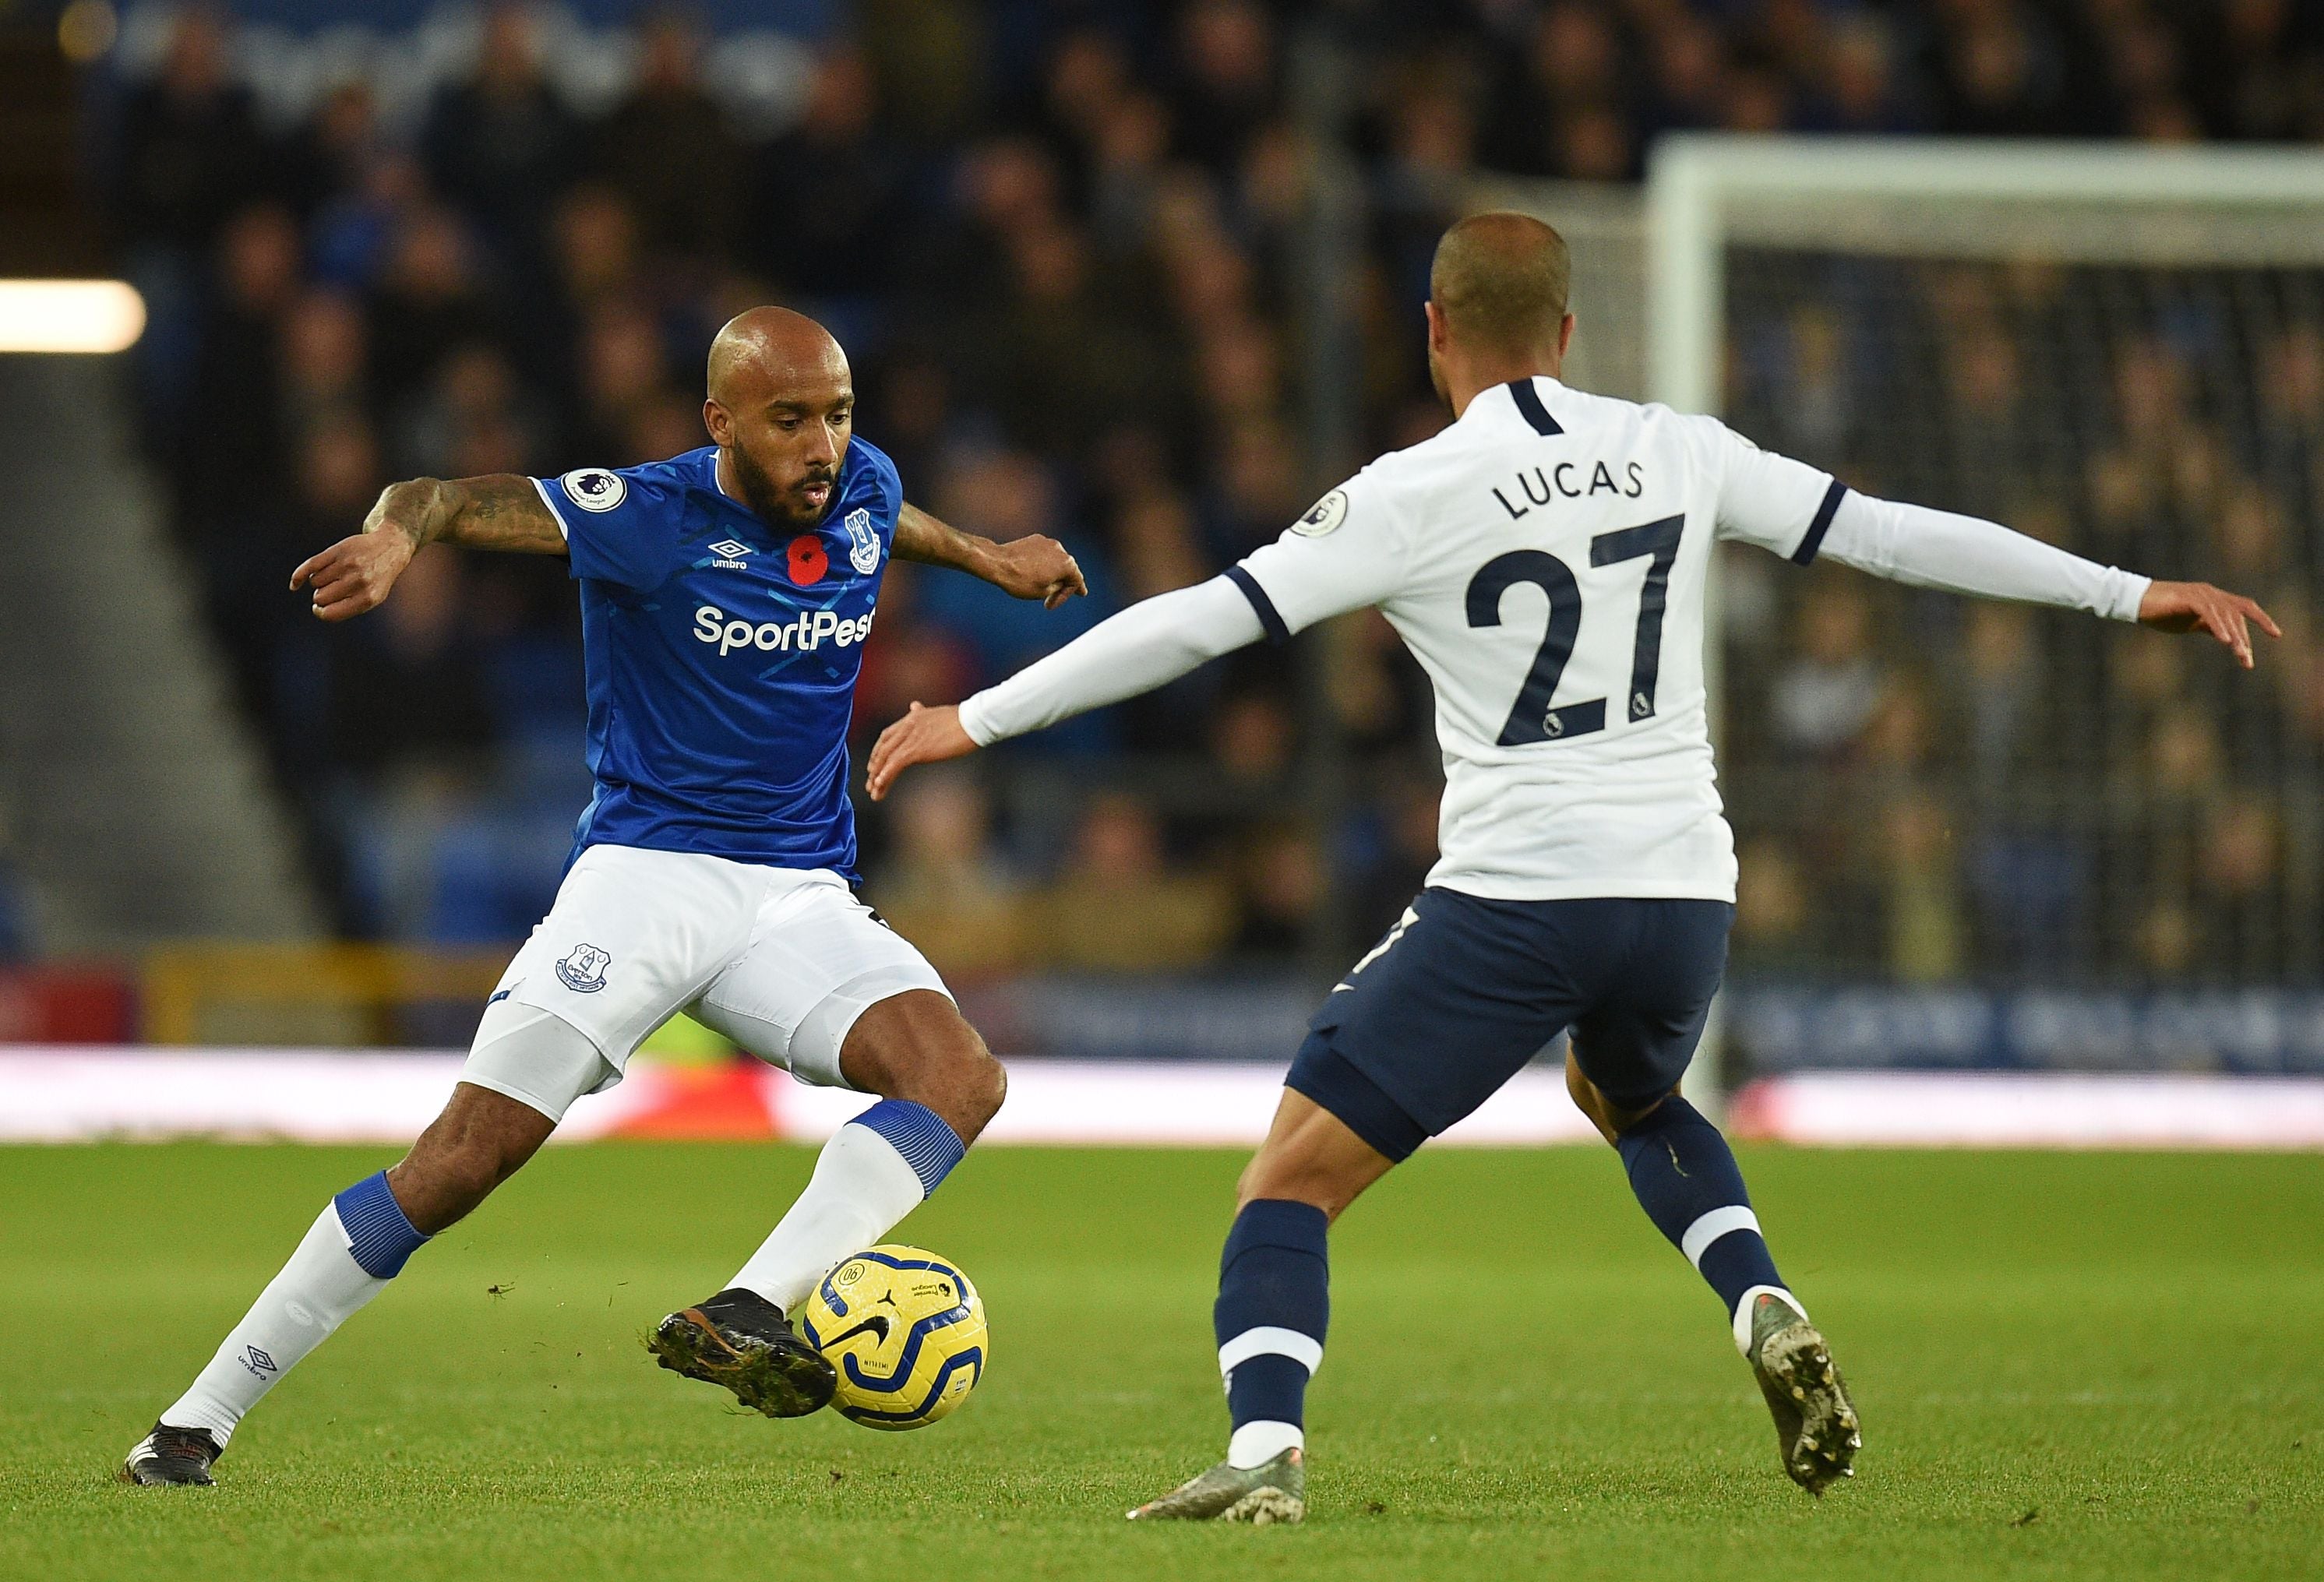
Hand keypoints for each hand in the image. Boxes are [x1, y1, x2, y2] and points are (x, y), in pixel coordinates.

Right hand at [290, 522, 417, 620]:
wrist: (390, 547)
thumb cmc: (377, 577)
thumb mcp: (372, 597)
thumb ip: (348, 607)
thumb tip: (318, 610)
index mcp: (368, 598)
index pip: (331, 613)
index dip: (321, 612)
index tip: (319, 609)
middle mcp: (358, 581)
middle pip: (320, 597)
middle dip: (322, 595)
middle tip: (335, 588)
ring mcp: (348, 564)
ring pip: (315, 581)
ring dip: (320, 581)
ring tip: (335, 576)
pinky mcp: (339, 550)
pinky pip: (310, 566)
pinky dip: (299, 575)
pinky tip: (295, 584)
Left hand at [866, 702, 977, 800]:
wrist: (973, 721)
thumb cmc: (962, 719)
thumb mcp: (936, 713)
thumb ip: (922, 712)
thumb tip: (913, 705)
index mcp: (911, 717)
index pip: (887, 735)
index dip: (878, 750)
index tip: (874, 764)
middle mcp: (907, 725)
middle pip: (883, 748)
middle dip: (875, 766)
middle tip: (870, 782)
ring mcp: (911, 737)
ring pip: (887, 758)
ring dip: (878, 777)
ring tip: (874, 792)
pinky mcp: (917, 749)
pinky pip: (895, 764)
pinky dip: (886, 775)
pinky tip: (881, 786)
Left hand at [984, 535, 1086, 608]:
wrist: (997, 563)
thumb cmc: (1020, 581)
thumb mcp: (1044, 592)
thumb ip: (1059, 587)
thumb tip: (1062, 582)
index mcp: (1067, 564)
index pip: (1075, 582)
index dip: (1066, 596)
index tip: (1051, 606)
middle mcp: (1060, 549)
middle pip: (1067, 569)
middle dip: (1062, 585)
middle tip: (1057, 597)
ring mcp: (1047, 542)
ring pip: (1055, 561)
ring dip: (1051, 573)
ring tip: (1042, 586)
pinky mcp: (1035, 539)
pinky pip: (1043, 554)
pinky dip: (1042, 564)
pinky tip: (1033, 573)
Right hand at [2137, 580, 2280, 668]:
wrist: (2134, 601)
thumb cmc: (2160, 612)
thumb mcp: (2190, 623)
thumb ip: (2210, 626)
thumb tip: (2228, 637)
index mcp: (2214, 598)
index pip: (2244, 607)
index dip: (2262, 620)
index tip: (2276, 634)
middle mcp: (2211, 593)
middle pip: (2238, 614)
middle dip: (2245, 638)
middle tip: (2247, 661)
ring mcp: (2200, 594)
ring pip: (2226, 615)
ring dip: (2235, 637)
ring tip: (2240, 655)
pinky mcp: (2188, 598)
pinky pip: (2209, 613)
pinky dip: (2219, 627)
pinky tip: (2226, 642)